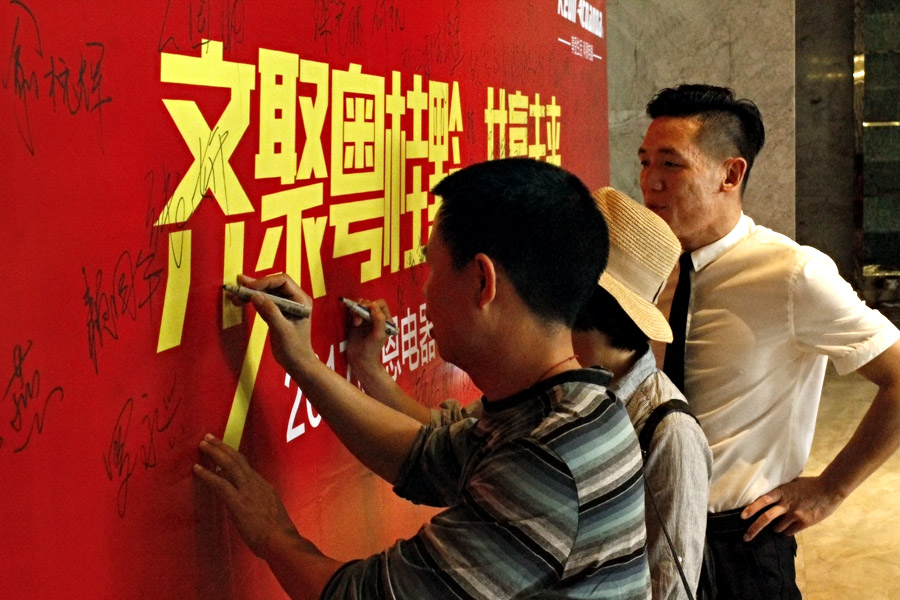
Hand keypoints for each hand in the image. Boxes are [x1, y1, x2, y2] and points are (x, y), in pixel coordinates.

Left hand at [193, 434, 299, 557]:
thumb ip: (261, 507)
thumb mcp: (272, 514)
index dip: (233, 456)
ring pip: (230, 465)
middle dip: (222, 447)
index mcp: (265, 486)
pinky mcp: (238, 502)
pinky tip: (197, 469)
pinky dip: (207, 475)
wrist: (281, 541)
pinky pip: (220, 484)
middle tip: (209, 437)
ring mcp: (248, 491)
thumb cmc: (278, 535)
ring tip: (202, 444)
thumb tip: (253, 509)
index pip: (247, 467)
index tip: (223, 449)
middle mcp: (256, 483)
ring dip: (215, 452)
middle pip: (238, 459)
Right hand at [229, 274, 317, 371]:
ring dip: (251, 293)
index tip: (250, 288)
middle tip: (238, 285)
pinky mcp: (277, 313)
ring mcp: (286, 306)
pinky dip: (252, 301)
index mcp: (300, 300)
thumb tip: (255, 295)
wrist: (297, 364)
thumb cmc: (294, 348)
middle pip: (273, 285)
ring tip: (234, 294)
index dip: (265, 282)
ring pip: (267, 293)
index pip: (282, 281)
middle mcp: (294, 299)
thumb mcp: (282, 330)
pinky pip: (264, 302)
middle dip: (255, 285)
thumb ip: (270, 311)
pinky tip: (240, 301)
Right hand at [345, 298, 391, 377]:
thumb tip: (373, 305)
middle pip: (370, 302)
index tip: (366, 312)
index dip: (373, 305)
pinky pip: (354, 310)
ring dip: (357, 309)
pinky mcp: (357, 321)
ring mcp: (366, 319)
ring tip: (355, 322)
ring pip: (361, 304)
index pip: (381, 304)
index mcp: (386, 320)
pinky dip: (352, 311)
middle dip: (363, 307)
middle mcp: (376, 318)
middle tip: (358, 319)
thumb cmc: (372, 350)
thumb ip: (379, 319)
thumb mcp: (378, 335)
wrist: (360, 360)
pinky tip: (353, 321)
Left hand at [740, 476, 843, 540]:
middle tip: (745, 537)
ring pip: (777, 528)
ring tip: (781, 522)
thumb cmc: (809, 485)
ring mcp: (795, 514)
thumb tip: (765, 499)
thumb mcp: (791, 484)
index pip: (762, 500)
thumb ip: (779, 491)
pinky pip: (789, 532)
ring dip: (776, 528)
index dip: (751, 509)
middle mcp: (786, 503)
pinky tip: (792, 525)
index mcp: (781, 492)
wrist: (829, 489)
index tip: (742, 517)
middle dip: (754, 529)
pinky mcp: (804, 522)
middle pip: (766, 518)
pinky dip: (787, 530)